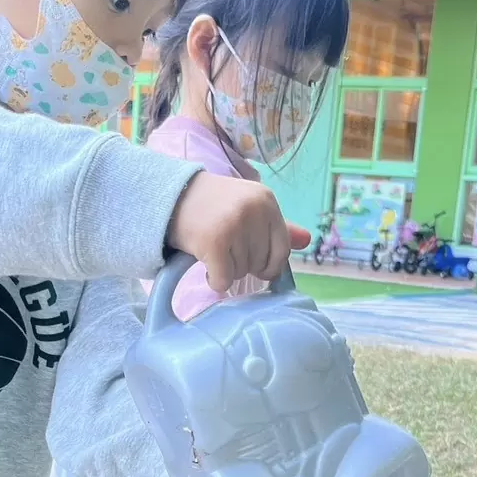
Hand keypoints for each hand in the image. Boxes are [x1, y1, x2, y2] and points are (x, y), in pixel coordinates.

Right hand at [168, 173, 310, 292]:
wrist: (170, 196)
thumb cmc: (212, 206)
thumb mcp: (248, 207)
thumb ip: (276, 226)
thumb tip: (307, 240)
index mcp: (267, 201)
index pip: (282, 249)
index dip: (269, 264)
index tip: (254, 262)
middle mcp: (254, 211)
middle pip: (261, 263)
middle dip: (243, 264)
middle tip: (225, 248)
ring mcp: (234, 225)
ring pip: (242, 272)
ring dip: (226, 270)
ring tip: (212, 250)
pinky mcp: (214, 242)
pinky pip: (224, 280)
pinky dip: (214, 280)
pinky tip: (205, 265)